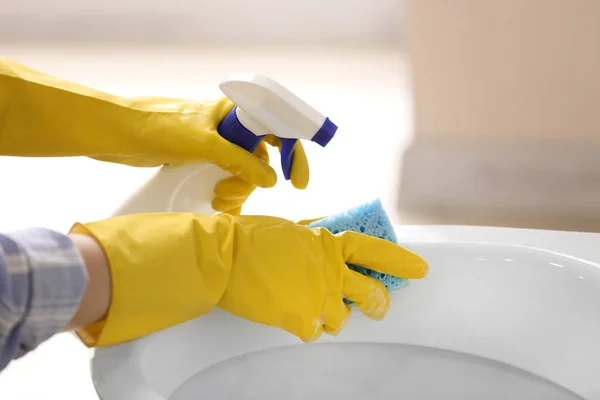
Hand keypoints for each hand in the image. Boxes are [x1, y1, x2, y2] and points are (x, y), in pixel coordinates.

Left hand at [0, 59, 298, 195]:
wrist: (113, 134)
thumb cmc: (156, 128)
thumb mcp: (204, 144)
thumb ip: (240, 160)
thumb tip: (271, 179)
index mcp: (232, 112)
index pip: (276, 129)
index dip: (292, 154)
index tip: (297, 181)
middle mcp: (226, 126)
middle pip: (259, 157)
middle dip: (252, 180)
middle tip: (231, 193)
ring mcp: (212, 144)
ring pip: (241, 171)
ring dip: (236, 189)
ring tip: (218, 199)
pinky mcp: (197, 159)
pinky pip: (222, 177)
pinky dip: (223, 191)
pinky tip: (215, 203)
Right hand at [70, 213, 427, 345]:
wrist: (224, 257)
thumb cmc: (251, 237)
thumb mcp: (292, 229)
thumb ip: (317, 236)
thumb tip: (330, 239)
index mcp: (328, 244)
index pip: (374, 251)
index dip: (400, 260)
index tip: (420, 269)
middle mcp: (329, 272)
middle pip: (371, 294)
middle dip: (378, 302)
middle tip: (377, 306)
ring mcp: (317, 297)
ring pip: (343, 318)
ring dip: (332, 315)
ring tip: (313, 306)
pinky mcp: (300, 319)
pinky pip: (314, 331)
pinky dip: (305, 326)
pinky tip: (290, 314)